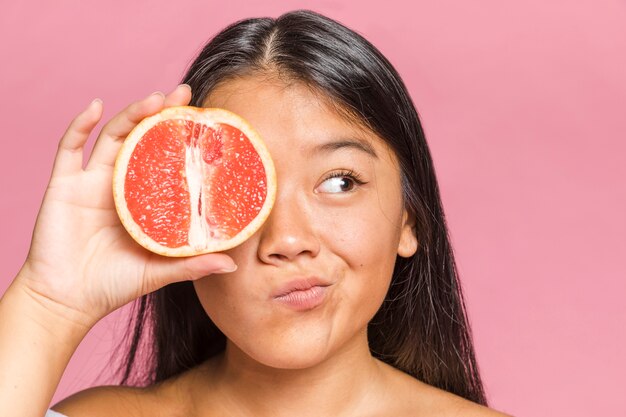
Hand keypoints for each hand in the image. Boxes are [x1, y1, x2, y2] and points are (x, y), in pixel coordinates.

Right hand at [15, 85, 235, 328]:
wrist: (66, 301)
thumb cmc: (113, 285)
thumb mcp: (159, 272)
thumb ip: (193, 265)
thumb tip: (233, 266)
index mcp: (142, 200)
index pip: (165, 160)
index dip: (182, 139)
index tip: (206, 121)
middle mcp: (119, 184)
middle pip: (142, 138)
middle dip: (161, 114)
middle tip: (185, 95)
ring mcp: (91, 181)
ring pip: (113, 137)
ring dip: (132, 114)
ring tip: (156, 99)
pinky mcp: (64, 185)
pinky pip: (69, 148)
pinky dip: (80, 125)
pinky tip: (97, 107)